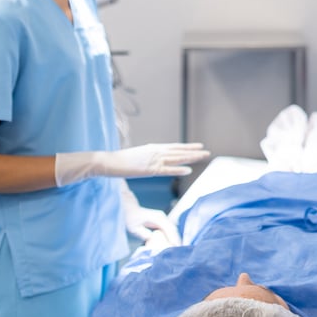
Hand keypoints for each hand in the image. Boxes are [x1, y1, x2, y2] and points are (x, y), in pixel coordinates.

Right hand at [53, 143, 209, 186]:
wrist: (108, 161)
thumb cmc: (120, 160)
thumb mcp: (137, 156)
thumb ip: (147, 157)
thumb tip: (152, 160)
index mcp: (153, 148)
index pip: (175, 147)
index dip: (188, 147)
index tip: (199, 146)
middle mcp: (156, 152)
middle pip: (179, 152)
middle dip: (194, 152)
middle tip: (207, 152)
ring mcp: (153, 160)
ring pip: (177, 159)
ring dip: (191, 158)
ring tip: (203, 157)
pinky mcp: (149, 170)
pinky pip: (167, 171)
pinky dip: (178, 170)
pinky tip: (188, 170)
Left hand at [119, 181, 181, 244]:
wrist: (130, 210)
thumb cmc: (131, 219)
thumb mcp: (134, 228)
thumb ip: (143, 234)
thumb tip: (152, 240)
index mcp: (157, 218)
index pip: (168, 229)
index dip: (173, 238)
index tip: (175, 246)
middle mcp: (162, 217)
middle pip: (173, 229)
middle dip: (177, 240)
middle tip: (179, 250)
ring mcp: (163, 218)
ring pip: (173, 229)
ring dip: (175, 239)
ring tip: (177, 249)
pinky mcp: (162, 221)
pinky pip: (169, 230)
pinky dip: (172, 237)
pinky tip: (172, 244)